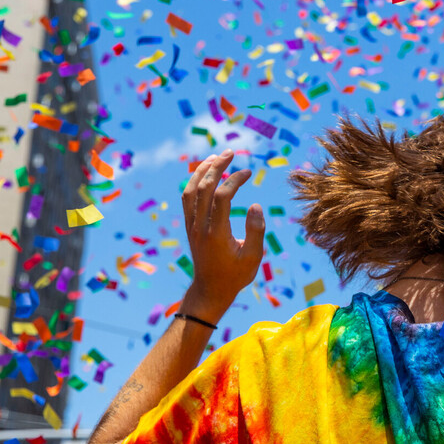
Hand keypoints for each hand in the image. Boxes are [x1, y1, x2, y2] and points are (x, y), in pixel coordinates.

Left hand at [179, 150, 265, 322]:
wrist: (210, 291)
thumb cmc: (235, 275)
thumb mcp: (253, 258)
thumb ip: (256, 231)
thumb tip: (256, 205)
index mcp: (216, 233)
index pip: (221, 197)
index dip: (234, 180)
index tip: (249, 172)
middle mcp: (200, 226)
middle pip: (203, 188)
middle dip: (216, 166)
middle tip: (230, 152)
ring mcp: (192, 226)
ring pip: (190, 191)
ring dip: (202, 171)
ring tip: (216, 157)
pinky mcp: (190, 226)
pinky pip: (187, 198)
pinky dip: (194, 182)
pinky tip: (205, 174)